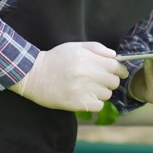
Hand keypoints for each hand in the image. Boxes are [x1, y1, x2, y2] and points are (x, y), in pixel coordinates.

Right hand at [11, 41, 128, 111]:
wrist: (34, 75)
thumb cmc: (56, 59)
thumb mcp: (75, 46)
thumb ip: (97, 48)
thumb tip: (114, 56)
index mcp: (87, 58)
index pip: (115, 66)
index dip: (119, 69)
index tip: (118, 71)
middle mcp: (86, 74)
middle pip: (114, 82)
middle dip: (110, 80)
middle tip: (100, 79)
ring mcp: (82, 91)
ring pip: (107, 94)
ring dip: (101, 91)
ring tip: (89, 87)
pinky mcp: (77, 104)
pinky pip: (99, 106)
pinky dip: (95, 102)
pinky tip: (85, 96)